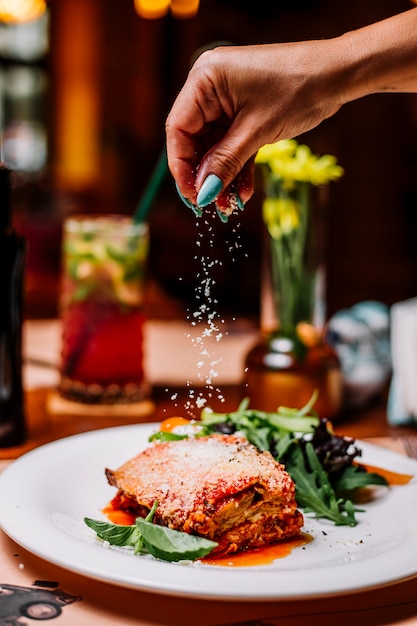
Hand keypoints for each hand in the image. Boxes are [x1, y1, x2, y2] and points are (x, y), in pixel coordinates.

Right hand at [165, 40, 341, 210]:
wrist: (336, 75)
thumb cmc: (298, 90)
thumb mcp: (257, 132)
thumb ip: (225, 163)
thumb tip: (202, 193)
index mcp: (204, 79)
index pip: (178, 129)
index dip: (181, 167)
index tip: (192, 196)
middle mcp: (209, 87)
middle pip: (194, 140)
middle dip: (205, 175)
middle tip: (212, 205)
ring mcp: (226, 99)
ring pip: (213, 147)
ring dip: (222, 176)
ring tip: (231, 205)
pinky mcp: (241, 111)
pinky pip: (231, 144)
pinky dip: (236, 166)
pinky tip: (243, 192)